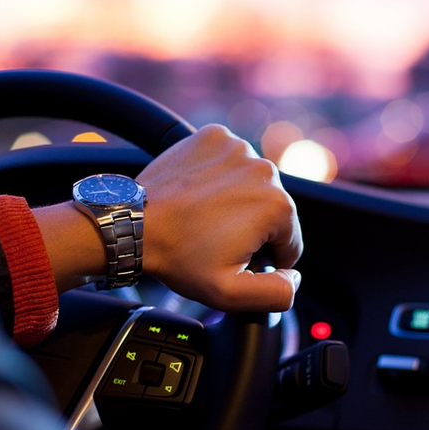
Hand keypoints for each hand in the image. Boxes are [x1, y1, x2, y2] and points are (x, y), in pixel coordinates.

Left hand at [138, 124, 301, 312]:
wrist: (134, 223)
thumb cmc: (178, 256)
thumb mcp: (230, 293)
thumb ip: (276, 293)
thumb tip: (294, 277)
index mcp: (277, 206)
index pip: (290, 242)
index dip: (264, 259)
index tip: (232, 257)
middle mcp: (265, 169)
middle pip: (273, 211)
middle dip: (251, 228)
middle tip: (214, 239)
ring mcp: (238, 148)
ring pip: (252, 185)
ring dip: (237, 201)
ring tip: (204, 217)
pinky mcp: (215, 136)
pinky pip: (230, 161)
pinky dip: (220, 176)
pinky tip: (199, 194)